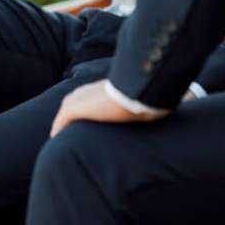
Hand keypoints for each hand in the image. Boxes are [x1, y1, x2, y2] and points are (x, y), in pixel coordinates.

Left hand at [50, 80, 169, 136]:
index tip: (84, 119)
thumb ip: (144, 95)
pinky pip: (61, 121)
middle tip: (65, 131)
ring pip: (66, 112)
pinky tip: (56, 138)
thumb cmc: (146, 91)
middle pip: (72, 103)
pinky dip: (58, 128)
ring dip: (62, 124)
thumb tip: (169, 98)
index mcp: (101, 86)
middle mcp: (88, 90)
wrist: (140, 89)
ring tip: (60, 138)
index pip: (85, 97)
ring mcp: (81, 98)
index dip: (83, 108)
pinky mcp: (77, 108)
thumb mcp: (143, 93)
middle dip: (69, 116)